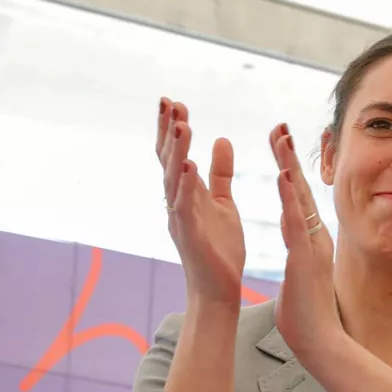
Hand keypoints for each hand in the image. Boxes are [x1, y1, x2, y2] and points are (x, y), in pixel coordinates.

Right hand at [159, 98, 244, 306]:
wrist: (220, 290)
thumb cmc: (220, 249)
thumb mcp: (223, 203)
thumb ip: (220, 173)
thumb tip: (221, 139)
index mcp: (186, 193)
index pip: (175, 154)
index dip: (173, 128)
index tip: (175, 102)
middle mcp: (177, 202)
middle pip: (168, 160)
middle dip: (168, 131)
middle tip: (168, 101)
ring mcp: (180, 218)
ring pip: (173, 179)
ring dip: (177, 151)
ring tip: (182, 124)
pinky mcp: (190, 235)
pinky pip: (184, 207)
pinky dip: (184, 186)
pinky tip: (187, 165)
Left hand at [269, 123, 343, 362]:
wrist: (321, 343)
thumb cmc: (307, 315)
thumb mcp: (301, 275)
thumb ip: (300, 255)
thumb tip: (297, 244)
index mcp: (311, 241)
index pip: (298, 198)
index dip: (289, 169)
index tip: (280, 143)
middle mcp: (315, 238)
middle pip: (301, 190)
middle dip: (289, 158)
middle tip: (279, 127)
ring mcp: (312, 247)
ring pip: (300, 200)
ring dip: (290, 168)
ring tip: (280, 140)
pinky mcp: (305, 260)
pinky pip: (296, 224)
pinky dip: (289, 200)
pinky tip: (282, 178)